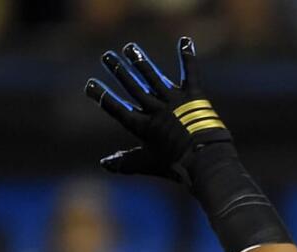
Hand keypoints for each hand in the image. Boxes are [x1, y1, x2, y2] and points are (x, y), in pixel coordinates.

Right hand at [84, 36, 229, 180]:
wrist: (207, 161)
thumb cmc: (177, 166)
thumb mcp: (148, 164)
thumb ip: (125, 162)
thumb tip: (103, 164)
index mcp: (143, 127)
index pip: (118, 109)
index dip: (104, 96)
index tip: (90, 84)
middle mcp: (156, 110)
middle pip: (133, 86)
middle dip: (118, 70)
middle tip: (107, 56)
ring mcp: (174, 101)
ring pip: (152, 77)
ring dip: (139, 61)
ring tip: (130, 47)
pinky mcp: (193, 95)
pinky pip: (190, 73)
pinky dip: (187, 57)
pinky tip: (184, 41)